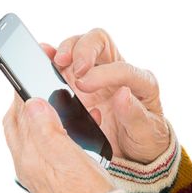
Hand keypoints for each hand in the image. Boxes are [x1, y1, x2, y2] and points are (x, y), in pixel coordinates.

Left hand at [2, 91, 114, 192]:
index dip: (22, 96)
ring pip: (35, 135)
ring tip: (55, 103)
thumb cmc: (85, 191)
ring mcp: (42, 170)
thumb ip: (46, 128)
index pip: (17, 118)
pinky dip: (55, 131)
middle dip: (27, 105)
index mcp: (29, 157)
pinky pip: (49, 146)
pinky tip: (71, 128)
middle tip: (38, 88)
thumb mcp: (65, 155)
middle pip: (21, 126)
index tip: (30, 79)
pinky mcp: (56, 175)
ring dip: (42, 116)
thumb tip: (32, 102)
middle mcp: (30, 164)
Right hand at [41, 28, 169, 163]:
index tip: (85, 85)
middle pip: (101, 42)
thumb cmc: (145, 139)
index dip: (104, 73)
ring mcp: (98, 74)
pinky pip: (67, 62)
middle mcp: (119, 72)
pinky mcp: (81, 81)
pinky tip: (46, 58)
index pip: (123, 68)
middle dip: (85, 49)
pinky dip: (54, 57)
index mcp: (142, 82)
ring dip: (67, 49)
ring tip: (57, 62)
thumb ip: (135, 115)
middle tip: (75, 70)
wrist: (136, 150)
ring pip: (81, 45)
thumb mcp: (146, 133)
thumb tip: (122, 94)